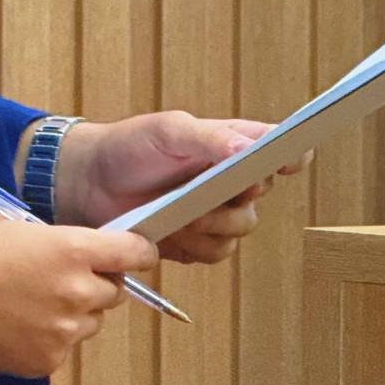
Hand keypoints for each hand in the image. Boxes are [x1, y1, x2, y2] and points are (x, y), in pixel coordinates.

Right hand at [0, 217, 156, 377]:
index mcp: (71, 249)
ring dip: (73, 312)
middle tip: (61, 276)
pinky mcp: (46, 361)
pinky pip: (63, 348)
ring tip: (28, 301)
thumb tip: (83, 253)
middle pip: (114, 291)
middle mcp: (76, 292)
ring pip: (90, 323)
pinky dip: (48, 337)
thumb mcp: (18, 228)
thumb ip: (60, 243)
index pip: (133, 253)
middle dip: (97, 282)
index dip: (137, 251)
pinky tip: (14, 323)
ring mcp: (62, 332)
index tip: (137, 252)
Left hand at [51, 112, 310, 263]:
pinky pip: (215, 252)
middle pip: (260, 195)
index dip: (291, 153)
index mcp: (227, 142)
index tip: (295, 159)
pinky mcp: (197, 240)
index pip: (272, 146)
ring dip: (212, 225)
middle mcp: (228, 177)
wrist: (89, 183)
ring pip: (240, 229)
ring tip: (181, 216)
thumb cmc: (129, 146)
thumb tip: (247, 149)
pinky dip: (196, 246)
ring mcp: (214, 210)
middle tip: (209, 195)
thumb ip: (208, 138)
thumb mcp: (168, 131)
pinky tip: (172, 233)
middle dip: (235, 198)